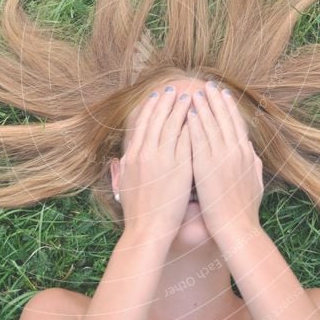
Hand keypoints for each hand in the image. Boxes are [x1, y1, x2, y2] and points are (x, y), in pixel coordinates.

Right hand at [112, 85, 192, 240]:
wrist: (146, 230)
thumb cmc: (137, 213)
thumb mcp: (123, 186)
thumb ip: (122, 170)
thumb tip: (119, 160)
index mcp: (132, 157)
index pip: (142, 125)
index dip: (150, 109)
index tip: (156, 96)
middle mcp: (145, 154)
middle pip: (156, 120)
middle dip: (165, 102)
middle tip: (172, 88)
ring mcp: (162, 159)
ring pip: (172, 126)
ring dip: (180, 109)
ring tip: (188, 96)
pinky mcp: (178, 168)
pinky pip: (186, 141)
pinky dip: (191, 127)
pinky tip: (199, 117)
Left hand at [187, 82, 263, 239]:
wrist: (236, 228)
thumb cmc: (245, 212)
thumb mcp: (256, 184)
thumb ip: (253, 166)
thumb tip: (252, 154)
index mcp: (246, 155)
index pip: (236, 125)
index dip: (229, 108)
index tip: (223, 94)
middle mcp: (235, 152)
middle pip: (225, 119)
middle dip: (216, 101)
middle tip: (208, 85)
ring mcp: (221, 158)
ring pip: (211, 126)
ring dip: (203, 107)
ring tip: (195, 93)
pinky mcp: (206, 167)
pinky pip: (199, 140)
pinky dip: (194, 125)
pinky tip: (188, 114)